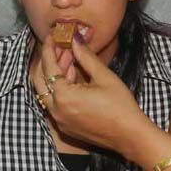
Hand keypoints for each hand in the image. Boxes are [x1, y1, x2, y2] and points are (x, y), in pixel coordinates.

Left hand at [37, 36, 155, 156]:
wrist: (130, 136)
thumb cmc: (120, 106)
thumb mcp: (104, 77)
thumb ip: (86, 57)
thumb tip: (75, 39)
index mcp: (64, 96)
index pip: (49, 66)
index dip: (49, 48)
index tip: (52, 35)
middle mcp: (56, 110)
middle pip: (40, 80)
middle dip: (48, 61)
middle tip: (60, 47)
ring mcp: (59, 120)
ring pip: (47, 92)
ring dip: (55, 75)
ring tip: (69, 59)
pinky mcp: (66, 126)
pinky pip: (55, 104)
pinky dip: (59, 89)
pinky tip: (73, 78)